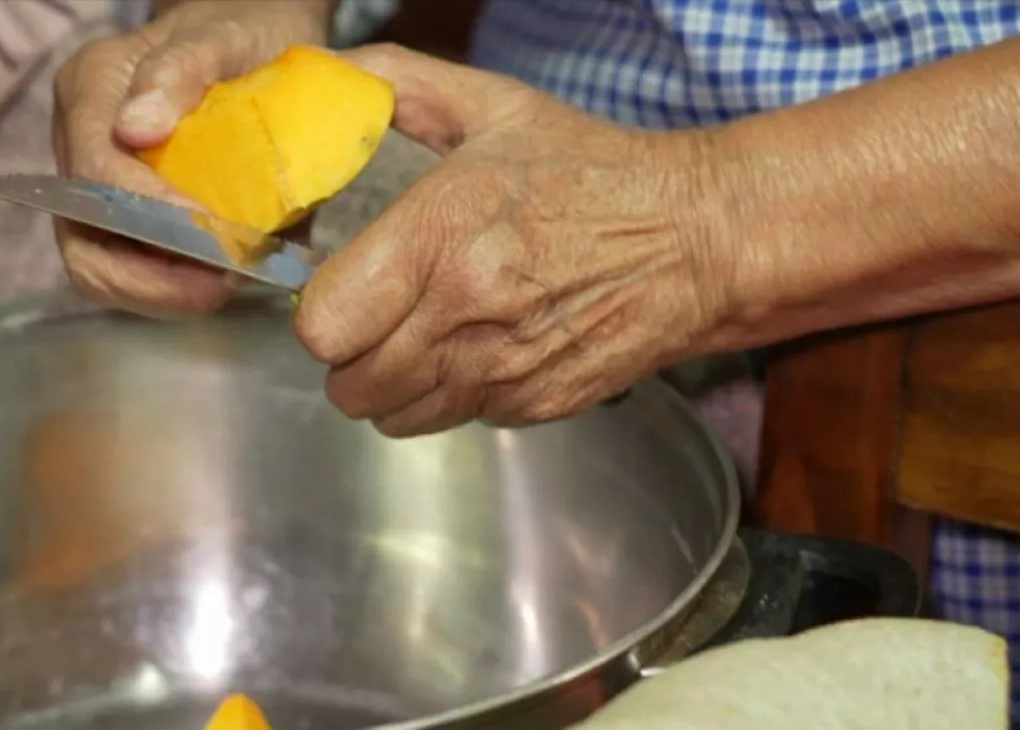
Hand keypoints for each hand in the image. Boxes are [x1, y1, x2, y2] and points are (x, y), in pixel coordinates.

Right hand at [52, 0, 334, 315]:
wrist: (254, 33)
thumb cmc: (241, 26)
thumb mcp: (224, 33)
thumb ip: (182, 70)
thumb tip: (136, 130)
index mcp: (90, 89)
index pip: (97, 175)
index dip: (151, 218)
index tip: (216, 239)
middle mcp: (78, 142)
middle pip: (82, 240)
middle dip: (148, 280)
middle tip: (219, 288)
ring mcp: (96, 183)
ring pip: (100, 267)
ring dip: (162, 293)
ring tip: (224, 287)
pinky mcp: (123, 214)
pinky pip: (133, 267)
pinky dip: (175, 286)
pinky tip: (224, 279)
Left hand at [293, 45, 735, 437]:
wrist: (697, 239)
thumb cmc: (593, 172)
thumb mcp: (494, 106)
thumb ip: (396, 83)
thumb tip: (326, 71)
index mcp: (442, 233)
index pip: (325, 324)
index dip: (322, 313)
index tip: (341, 293)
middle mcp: (468, 311)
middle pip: (351, 386)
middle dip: (352, 357)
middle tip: (376, 321)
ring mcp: (504, 369)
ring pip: (395, 417)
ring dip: (395, 386)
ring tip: (423, 338)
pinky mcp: (536, 405)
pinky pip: (456, 421)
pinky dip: (454, 395)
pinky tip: (480, 349)